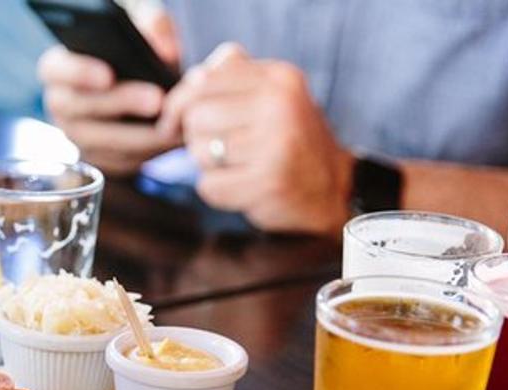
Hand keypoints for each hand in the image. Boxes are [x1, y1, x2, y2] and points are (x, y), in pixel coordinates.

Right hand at [37, 11, 181, 175]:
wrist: (137, 87)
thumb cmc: (133, 52)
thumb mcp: (142, 28)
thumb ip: (154, 28)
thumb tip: (167, 53)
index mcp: (59, 67)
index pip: (56, 70)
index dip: (79, 73)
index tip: (108, 75)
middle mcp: (61, 104)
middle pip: (80, 109)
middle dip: (121, 105)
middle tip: (157, 100)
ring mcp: (76, 135)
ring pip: (101, 142)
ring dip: (139, 136)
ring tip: (172, 124)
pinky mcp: (98, 158)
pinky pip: (118, 160)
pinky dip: (147, 152)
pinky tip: (172, 138)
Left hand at [161, 44, 353, 234]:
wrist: (330, 191)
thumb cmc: (286, 143)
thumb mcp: (268, 98)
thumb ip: (229, 80)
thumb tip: (187, 83)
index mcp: (277, 78)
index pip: (203, 81)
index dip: (180, 104)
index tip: (176, 122)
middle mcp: (279, 104)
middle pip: (196, 117)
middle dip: (199, 138)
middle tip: (226, 150)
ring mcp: (276, 143)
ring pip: (199, 152)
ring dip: (210, 167)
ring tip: (241, 167)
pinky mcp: (267, 181)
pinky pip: (209, 186)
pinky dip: (218, 192)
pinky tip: (243, 188)